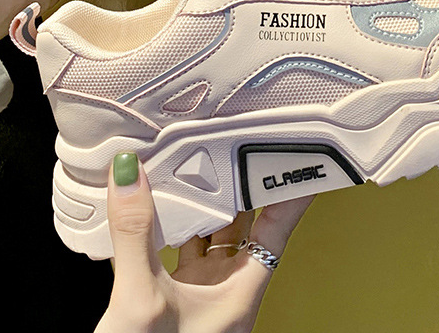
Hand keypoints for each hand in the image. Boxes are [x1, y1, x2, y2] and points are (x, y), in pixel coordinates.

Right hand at [97, 153, 312, 332]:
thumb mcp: (142, 300)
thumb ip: (135, 232)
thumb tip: (130, 174)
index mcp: (239, 295)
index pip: (278, 229)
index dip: (293, 192)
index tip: (308, 156)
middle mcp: (224, 291)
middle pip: (246, 225)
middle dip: (243, 183)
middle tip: (243, 137)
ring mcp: (197, 295)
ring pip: (212, 235)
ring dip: (207, 200)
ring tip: (203, 156)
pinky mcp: (170, 298)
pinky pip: (179, 248)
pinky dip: (173, 222)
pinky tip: (160, 200)